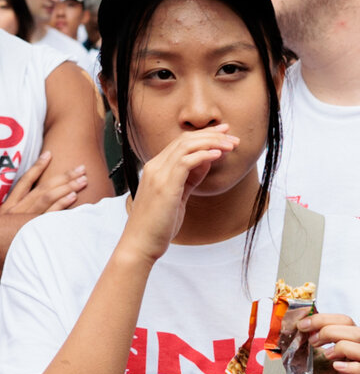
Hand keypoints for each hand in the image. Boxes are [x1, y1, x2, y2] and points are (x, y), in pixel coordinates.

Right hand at [0, 153, 89, 217]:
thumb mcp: (0, 225)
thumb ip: (11, 214)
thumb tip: (28, 201)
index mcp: (8, 206)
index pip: (24, 181)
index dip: (37, 167)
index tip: (50, 154)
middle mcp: (16, 211)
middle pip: (42, 189)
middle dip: (62, 177)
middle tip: (80, 168)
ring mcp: (25, 221)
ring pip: (47, 199)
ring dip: (66, 188)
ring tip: (81, 180)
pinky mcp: (33, 232)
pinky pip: (50, 216)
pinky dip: (61, 205)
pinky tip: (73, 197)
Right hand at [119, 127, 238, 263]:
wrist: (141, 241)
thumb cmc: (158, 223)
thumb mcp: (177, 196)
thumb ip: (189, 178)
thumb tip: (205, 162)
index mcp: (156, 167)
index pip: (181, 143)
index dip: (204, 135)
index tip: (223, 133)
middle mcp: (155, 166)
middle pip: (184, 140)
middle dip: (211, 135)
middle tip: (232, 136)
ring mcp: (158, 174)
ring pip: (185, 146)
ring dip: (211, 143)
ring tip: (230, 144)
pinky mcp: (165, 185)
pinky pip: (185, 162)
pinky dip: (203, 155)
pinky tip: (217, 155)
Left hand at [302, 313, 359, 373]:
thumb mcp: (306, 359)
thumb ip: (302, 341)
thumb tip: (285, 322)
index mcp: (345, 343)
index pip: (344, 320)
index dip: (322, 318)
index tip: (302, 325)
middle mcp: (357, 354)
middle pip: (353, 328)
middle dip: (327, 328)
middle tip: (311, 340)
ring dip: (339, 344)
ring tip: (324, 355)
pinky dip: (351, 365)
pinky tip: (336, 367)